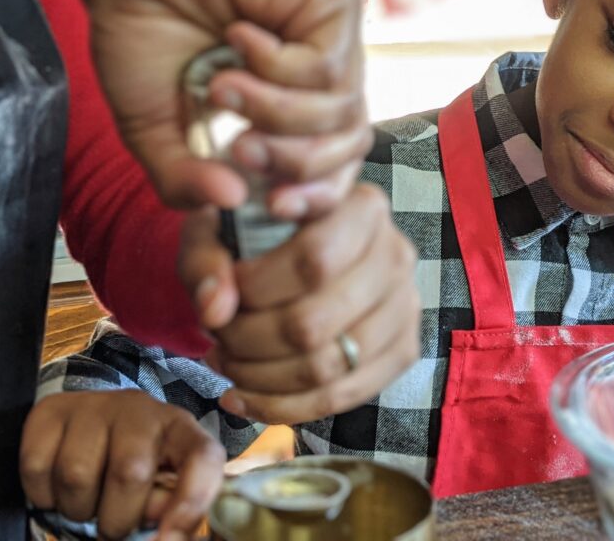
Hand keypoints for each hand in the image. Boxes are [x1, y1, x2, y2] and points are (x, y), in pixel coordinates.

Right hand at [20, 390, 225, 539]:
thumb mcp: (163, 481)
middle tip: (112, 524)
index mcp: (180, 428)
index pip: (203, 456)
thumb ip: (171, 507)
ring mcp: (94, 405)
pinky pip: (37, 467)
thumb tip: (166, 537)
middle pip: (129, 472)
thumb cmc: (135, 461)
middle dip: (117, 519)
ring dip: (77, 510)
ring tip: (86, 503)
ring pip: (76, 474)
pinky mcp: (51, 410)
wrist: (90, 419)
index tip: (169, 539)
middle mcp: (140, 408)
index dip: (191, 501)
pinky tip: (58, 488)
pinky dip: (43, 495)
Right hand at [83, 0, 369, 216]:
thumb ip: (185, 179)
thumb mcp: (156, 131)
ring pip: (341, 109)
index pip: (333, 169)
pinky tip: (238, 37)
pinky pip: (328, 65)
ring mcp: (333, 35)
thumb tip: (230, 202)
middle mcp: (321, 74)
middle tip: (241, 149)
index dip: (313, 198)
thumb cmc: (142, 36)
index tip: (271, 207)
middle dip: (293, 163)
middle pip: (348, 146)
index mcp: (292, 107)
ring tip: (222, 88)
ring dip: (274, 112)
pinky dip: (276, 66)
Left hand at [179, 184, 420, 423]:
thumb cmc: (253, 238)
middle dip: (248, 340)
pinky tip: (242, 396)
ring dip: (260, 377)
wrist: (298, 256)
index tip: (225, 291)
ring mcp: (405, 306)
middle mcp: (395, 253)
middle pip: (313, 323)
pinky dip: (281, 407)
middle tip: (216, 336)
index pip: (313, 260)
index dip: (257, 287)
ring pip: (325, 367)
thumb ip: (208, 260)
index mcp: (361, 207)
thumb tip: (215, 309)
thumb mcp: (218, 231)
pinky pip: (340, 397)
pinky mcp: (402, 349)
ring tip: (226, 362)